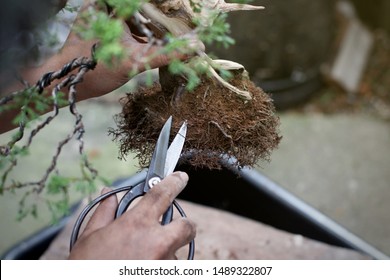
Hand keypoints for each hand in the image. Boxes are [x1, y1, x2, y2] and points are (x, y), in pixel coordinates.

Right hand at [68, 172, 195, 259]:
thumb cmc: (86, 267)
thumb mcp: (90, 237)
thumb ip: (105, 212)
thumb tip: (109, 194)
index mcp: (137, 224)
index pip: (162, 194)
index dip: (174, 182)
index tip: (180, 178)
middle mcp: (156, 242)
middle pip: (187, 226)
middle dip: (183, 225)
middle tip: (170, 228)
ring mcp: (163, 263)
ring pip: (176, 252)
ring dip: (165, 252)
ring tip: (141, 258)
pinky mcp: (165, 276)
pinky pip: (169, 268)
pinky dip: (160, 266)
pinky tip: (141, 266)